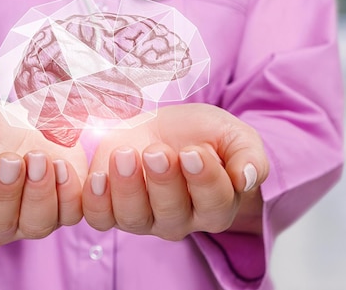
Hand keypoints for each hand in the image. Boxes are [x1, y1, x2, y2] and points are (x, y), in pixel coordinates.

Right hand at [0, 99, 86, 245]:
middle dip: (5, 189)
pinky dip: (68, 193)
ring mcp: (29, 219)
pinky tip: (61, 165)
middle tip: (11, 158)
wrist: (25, 117)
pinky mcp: (62, 208)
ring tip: (38, 158)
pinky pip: (69, 214)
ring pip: (36, 223)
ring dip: (38, 192)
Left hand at [82, 103, 268, 239]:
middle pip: (172, 213)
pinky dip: (97, 201)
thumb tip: (248, 178)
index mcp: (216, 205)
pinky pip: (101, 218)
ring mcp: (144, 219)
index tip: (194, 152)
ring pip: (135, 217)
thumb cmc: (197, 132)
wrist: (159, 126)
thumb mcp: (231, 133)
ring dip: (128, 187)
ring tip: (125, 155)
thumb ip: (248, 155)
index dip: (204, 179)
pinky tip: (98, 177)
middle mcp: (180, 219)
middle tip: (157, 151)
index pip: (215, 202)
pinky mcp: (111, 211)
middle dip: (164, 181)